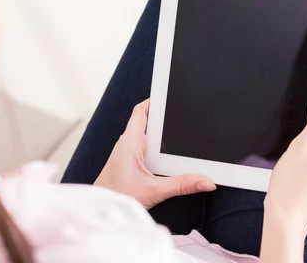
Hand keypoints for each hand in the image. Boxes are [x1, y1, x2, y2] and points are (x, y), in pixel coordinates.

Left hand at [94, 100, 216, 208]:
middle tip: (182, 115)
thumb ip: (182, 185)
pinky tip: (166, 157)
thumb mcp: (155, 191)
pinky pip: (143, 148)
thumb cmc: (117, 197)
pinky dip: (155, 147)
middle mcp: (127, 144)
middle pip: (146, 121)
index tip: (170, 95)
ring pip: (145, 136)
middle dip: (163, 118)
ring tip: (178, 134)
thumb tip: (206, 181)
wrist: (99, 212)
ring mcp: (126, 153)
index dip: (154, 101)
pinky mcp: (127, 164)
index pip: (141, 111)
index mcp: (131, 142)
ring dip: (159, 134)